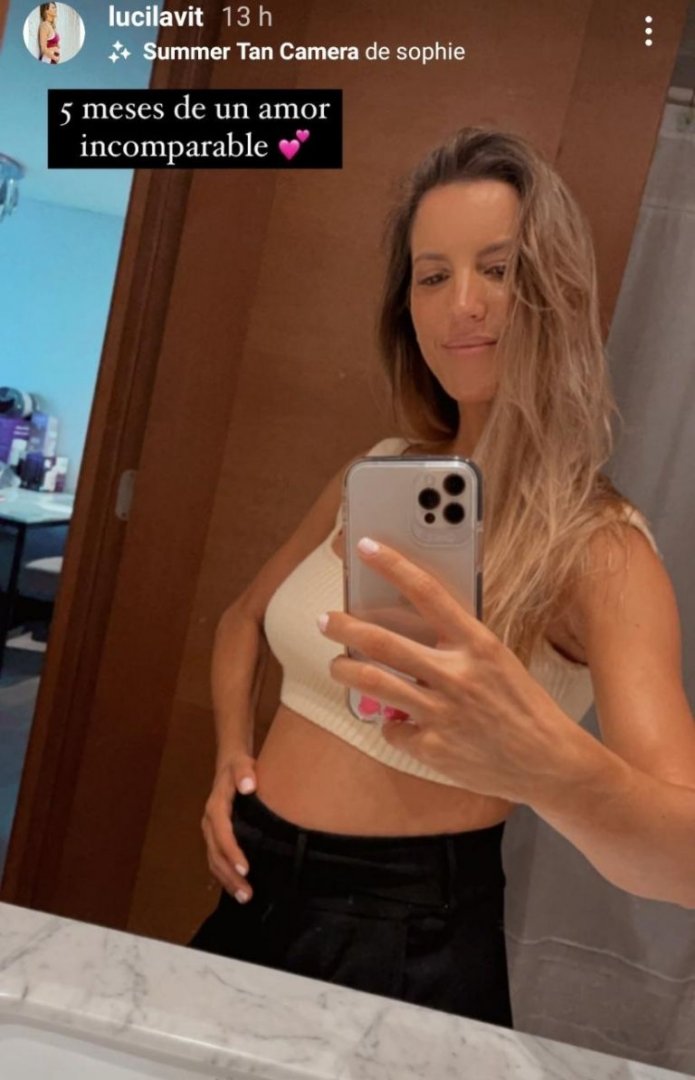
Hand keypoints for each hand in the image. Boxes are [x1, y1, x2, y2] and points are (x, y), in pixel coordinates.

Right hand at [201, 753, 256, 902]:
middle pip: (216, 853)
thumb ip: (244, 772)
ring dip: (227, 880)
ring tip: (244, 897)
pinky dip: (225, 875)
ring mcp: (211, 832)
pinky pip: (217, 859)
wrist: (229, 767)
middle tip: (246, 894)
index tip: (245, 868)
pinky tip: (238, 888)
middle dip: (229, 875)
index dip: (232, 852)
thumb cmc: (238, 767)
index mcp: (216, 807)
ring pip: (215, 860)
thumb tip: (248, 785)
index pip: (222, 833)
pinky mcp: (216, 837)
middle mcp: (210, 823)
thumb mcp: (242, 764)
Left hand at [321, 538, 593, 803]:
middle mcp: (457, 674)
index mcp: (478, 644)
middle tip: (325, 621)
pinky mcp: (433, 749)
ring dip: (345, 672)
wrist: (550, 764)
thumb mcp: (498, 661)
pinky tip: (400, 724)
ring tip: (337, 667)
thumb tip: (409, 631)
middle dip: (344, 628)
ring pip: (373, 684)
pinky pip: (393, 730)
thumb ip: (457, 645)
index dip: (392, 566)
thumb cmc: (524, 706)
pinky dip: (392, 725)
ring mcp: (442, 713)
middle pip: (382, 642)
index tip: (365, 547)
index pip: (427, 593)